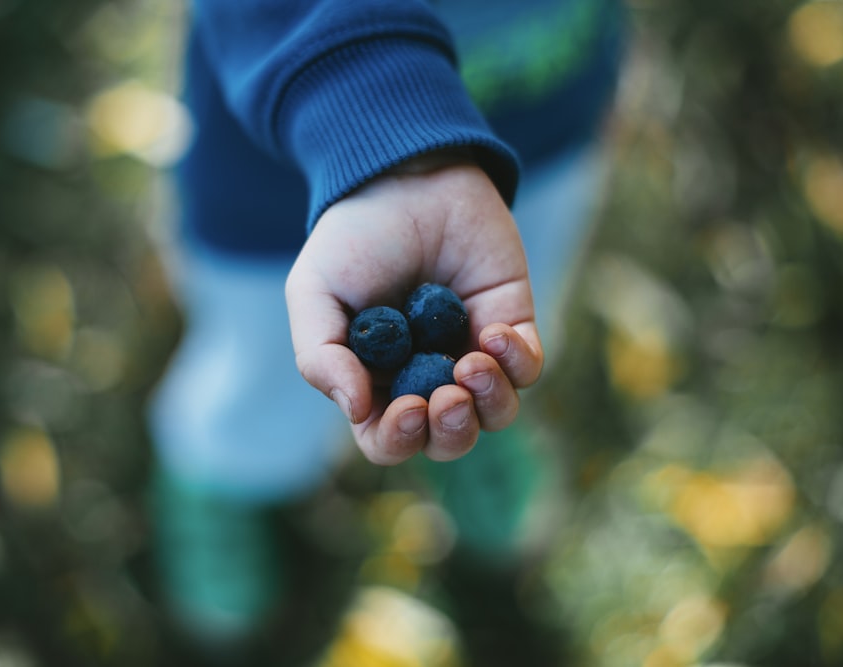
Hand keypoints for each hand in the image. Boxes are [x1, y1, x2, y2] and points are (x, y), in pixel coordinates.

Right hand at [285, 155, 543, 464]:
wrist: (406, 179)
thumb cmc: (353, 238)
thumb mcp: (314, 294)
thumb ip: (321, 356)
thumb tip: (357, 411)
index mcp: (377, 381)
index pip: (388, 439)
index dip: (398, 440)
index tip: (407, 409)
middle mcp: (427, 377)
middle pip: (448, 440)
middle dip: (452, 432)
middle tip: (446, 397)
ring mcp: (471, 352)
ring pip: (496, 414)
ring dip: (490, 404)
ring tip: (473, 363)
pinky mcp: (511, 323)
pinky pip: (528, 367)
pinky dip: (518, 362)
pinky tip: (495, 330)